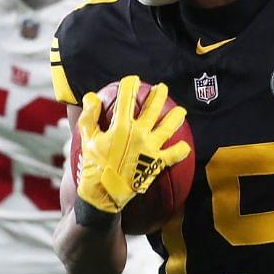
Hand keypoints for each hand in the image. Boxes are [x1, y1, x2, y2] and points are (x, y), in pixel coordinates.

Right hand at [76, 76, 190, 212]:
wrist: (104, 193)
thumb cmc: (93, 165)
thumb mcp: (87, 138)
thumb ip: (90, 116)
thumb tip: (91, 96)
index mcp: (121, 126)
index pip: (126, 98)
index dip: (130, 85)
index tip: (133, 80)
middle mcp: (139, 133)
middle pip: (152, 108)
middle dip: (158, 95)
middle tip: (163, 88)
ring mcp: (150, 148)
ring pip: (168, 127)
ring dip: (176, 117)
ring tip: (181, 111)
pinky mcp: (156, 163)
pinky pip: (173, 155)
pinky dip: (180, 151)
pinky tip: (185, 146)